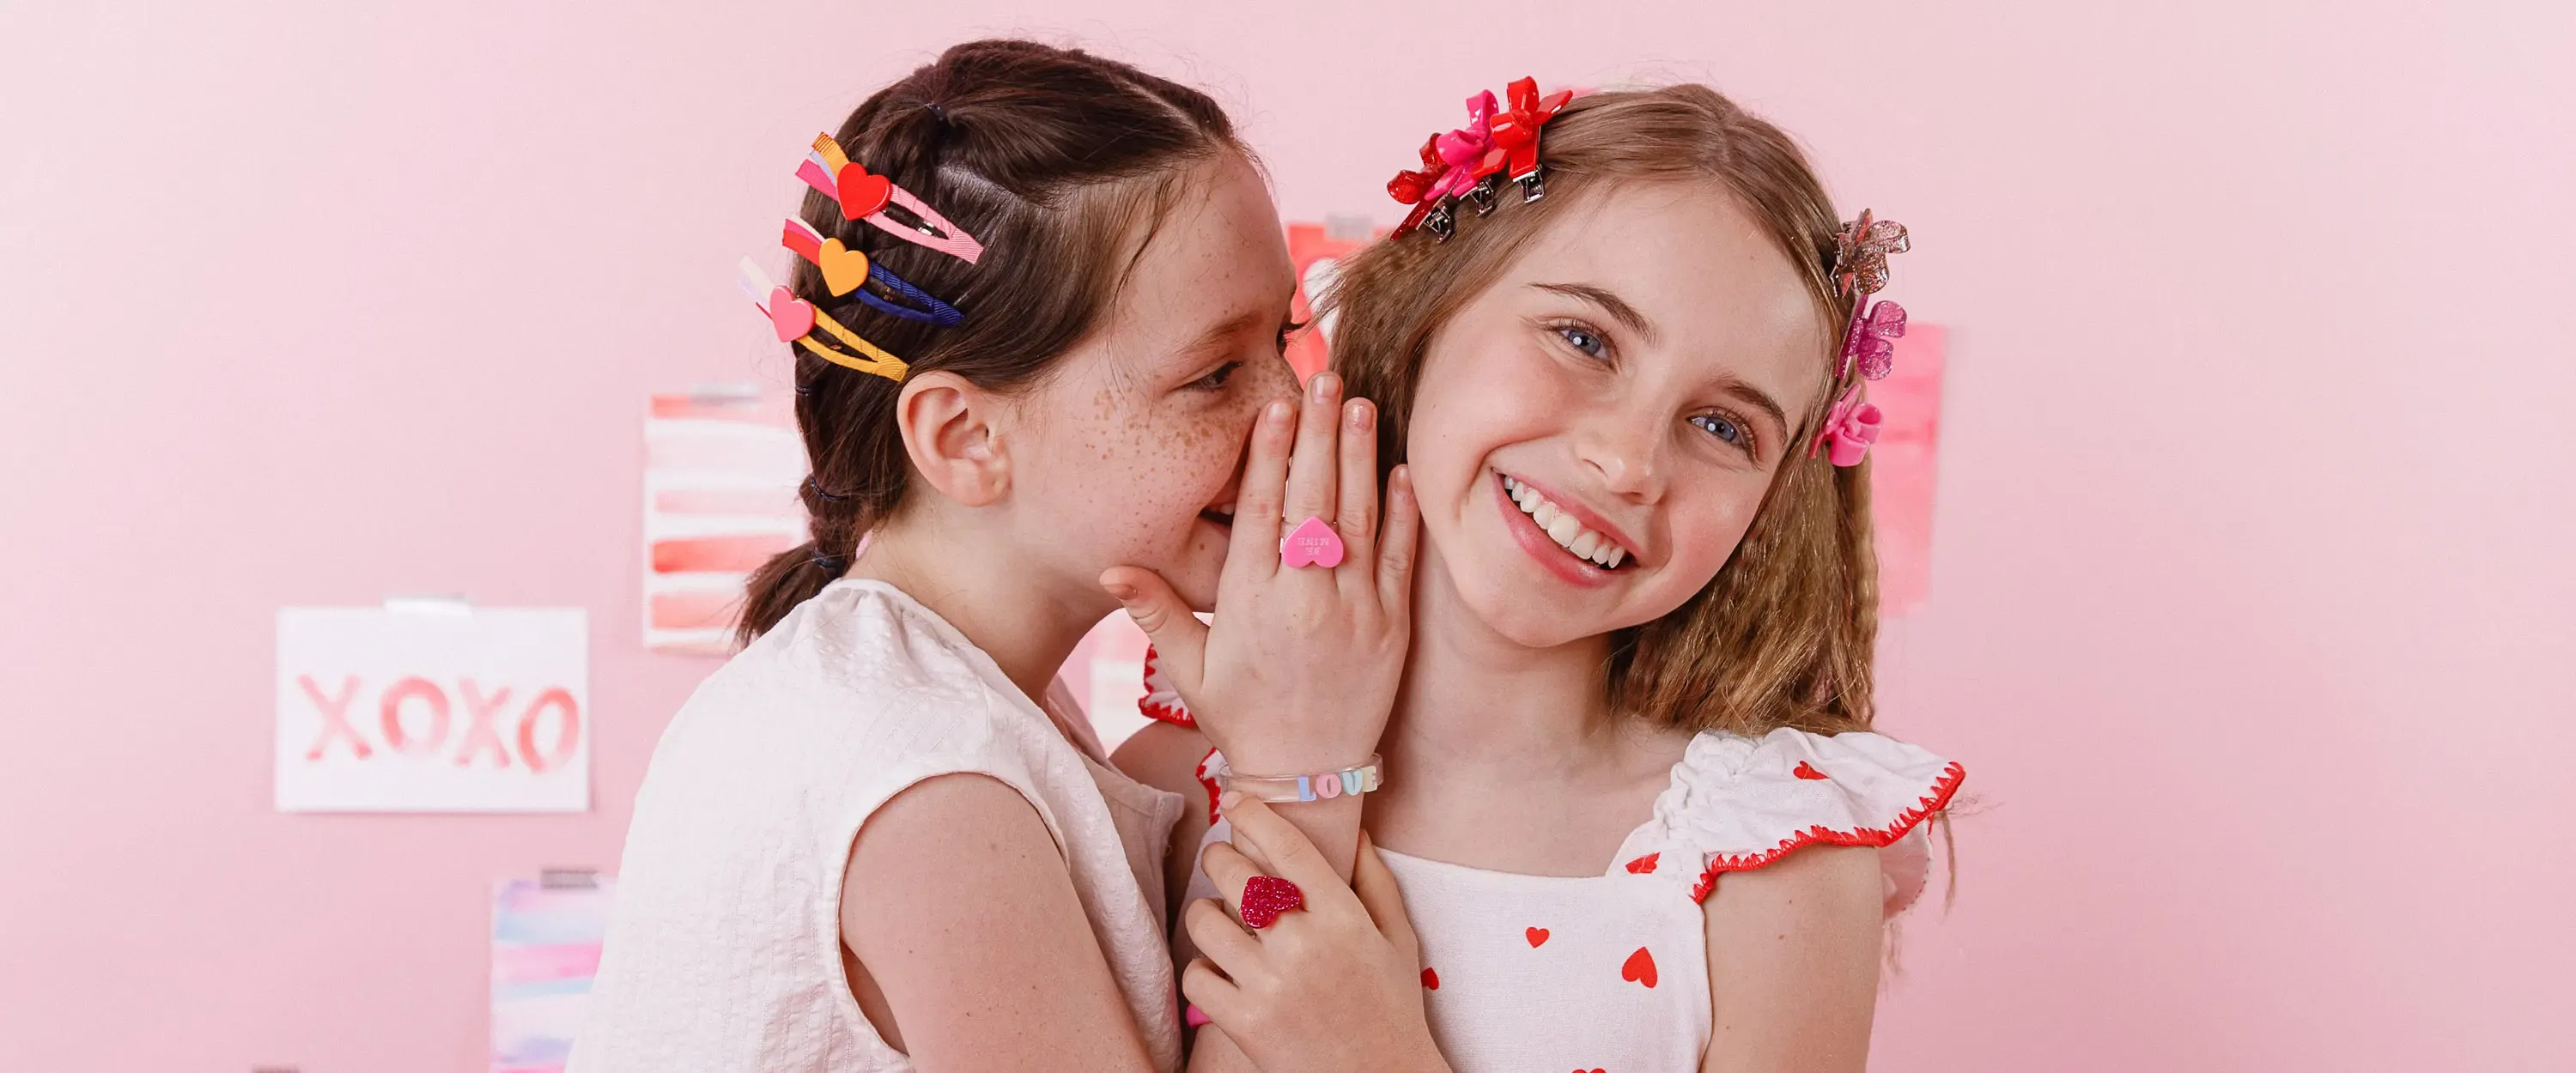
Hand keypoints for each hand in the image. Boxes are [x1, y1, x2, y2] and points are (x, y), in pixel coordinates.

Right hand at [1101, 371, 1418, 772]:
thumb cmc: (1243, 717)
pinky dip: (1400, 512)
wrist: (1307, 775)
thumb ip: (1155, 612)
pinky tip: (1399, 469)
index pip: (1260, 513)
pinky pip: (1398, 558)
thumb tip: (1110, 569)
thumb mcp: (1190, 669)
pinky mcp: (1392, 626)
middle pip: (1311, 501)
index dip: (1268, 456)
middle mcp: (1304, 600)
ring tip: (1357, 404)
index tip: (1274, 407)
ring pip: (1357, 519)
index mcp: (1250, 603)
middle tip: (1323, 379)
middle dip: (1317, 436)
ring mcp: (1355, 611)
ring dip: (1359, 457)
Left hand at [1184, 795, 1447, 1070]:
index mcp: (1343, 917)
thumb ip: (1377, 882)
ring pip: (1203, 920)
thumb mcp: (1398, 940)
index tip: (1235, 800)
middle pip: (1233, 873)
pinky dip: (1202, 967)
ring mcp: (1269, 985)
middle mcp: (1302, 944)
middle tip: (1222, 860)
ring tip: (1219, 917)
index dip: (1253, 813)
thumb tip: (1356, 831)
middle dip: (1219, 857)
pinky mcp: (1243, 1023)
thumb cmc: (1392, 1008)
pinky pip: (1195, 974)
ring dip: (1205, 912)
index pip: (1286, 845)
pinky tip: (1222, 968)